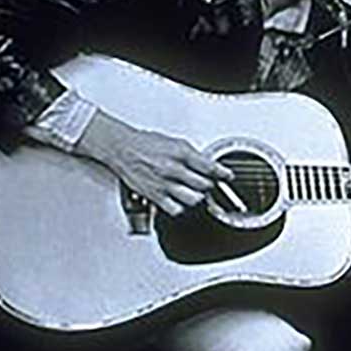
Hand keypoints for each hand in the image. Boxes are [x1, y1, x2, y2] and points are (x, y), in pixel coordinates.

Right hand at [75, 110, 235, 216]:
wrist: (123, 148)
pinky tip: (179, 201)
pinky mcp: (155, 196)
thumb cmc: (145, 143)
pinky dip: (180, 207)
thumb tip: (207, 164)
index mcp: (181, 153)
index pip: (210, 167)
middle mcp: (174, 169)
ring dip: (197, 196)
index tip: (228, 176)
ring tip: (195, 192)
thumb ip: (192, 154)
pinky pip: (175, 209)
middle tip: (207, 183)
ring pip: (193, 199)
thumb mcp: (174, 142)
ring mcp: (165, 184)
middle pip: (204, 185)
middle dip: (209, 185)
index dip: (222, 174)